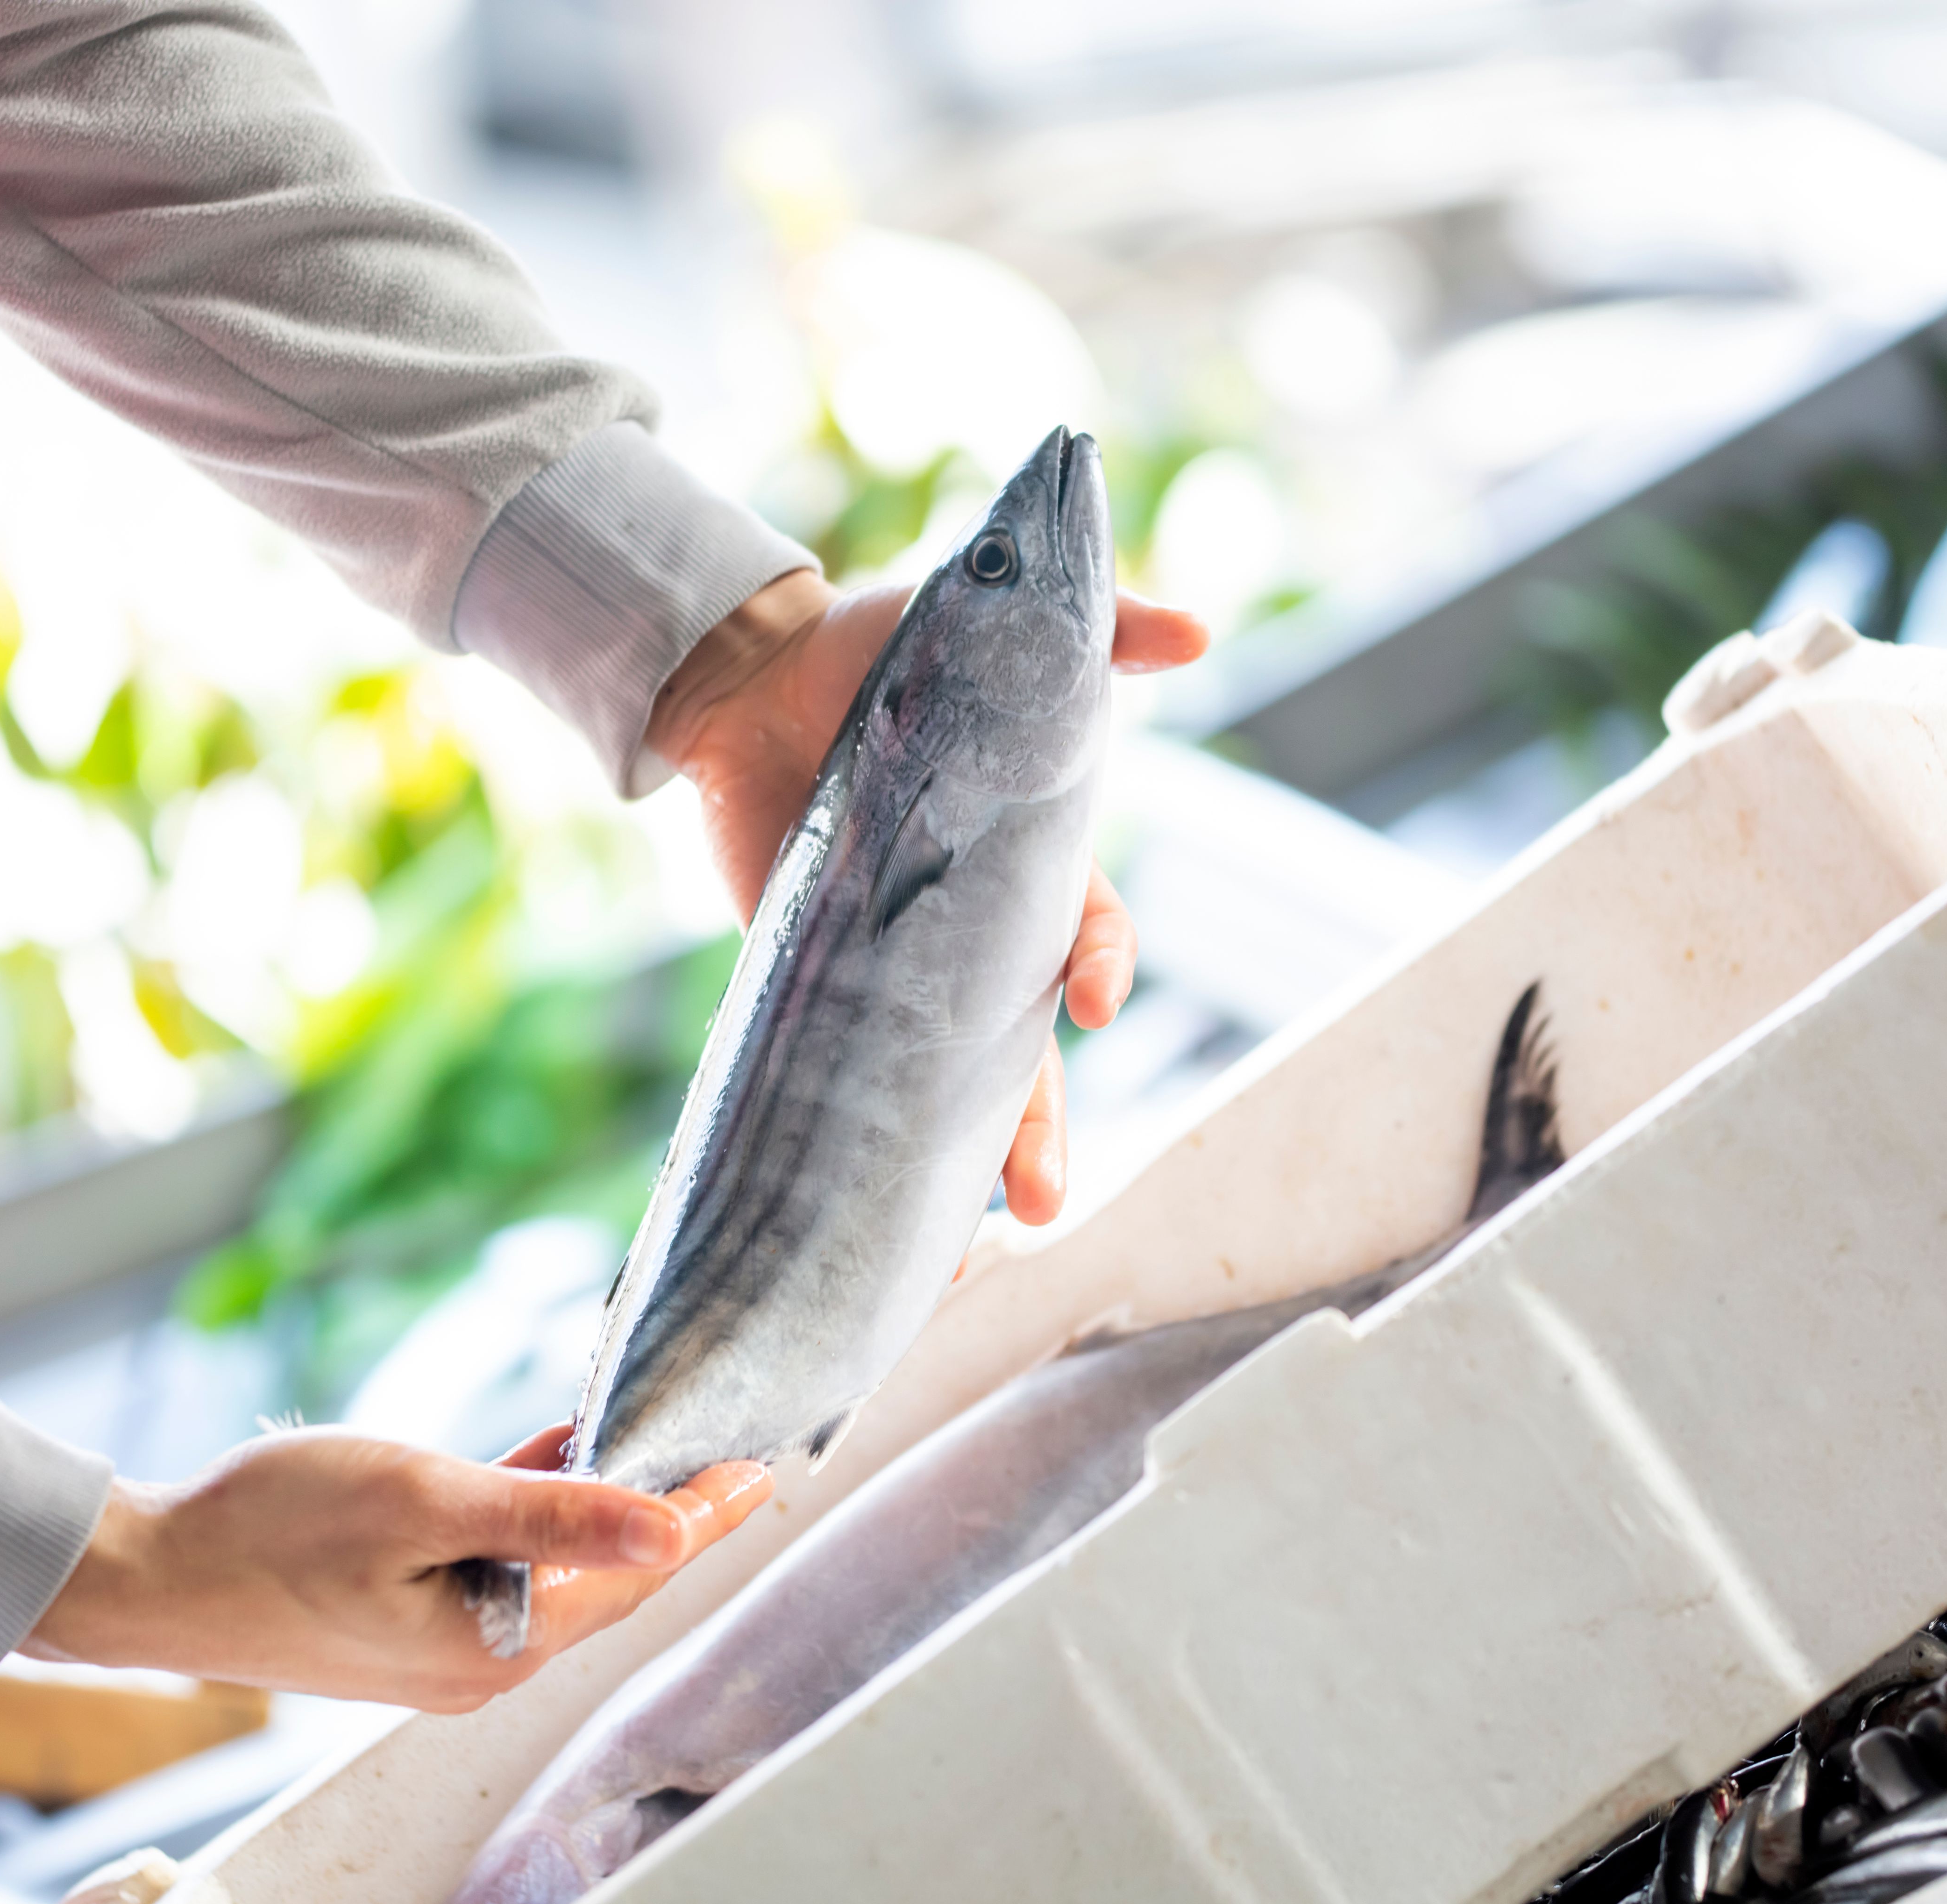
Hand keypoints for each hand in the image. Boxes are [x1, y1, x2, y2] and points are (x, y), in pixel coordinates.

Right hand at [22, 1426, 770, 1712]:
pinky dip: (534, 1503)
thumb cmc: (273, 1531)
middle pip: (605, 1575)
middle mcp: (481, 1658)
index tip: (764, 1466)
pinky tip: (561, 1445)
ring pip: (552, 1563)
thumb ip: (554, 1517)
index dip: (705, 1515)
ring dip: (602, 1503)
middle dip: (670, 1513)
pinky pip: (495, 1557)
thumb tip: (673, 1531)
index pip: (637, 1573)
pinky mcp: (403, 1612)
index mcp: (498, 1643)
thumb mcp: (427, 1501)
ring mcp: (440, 1640)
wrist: (150, 1575)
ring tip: (666, 1438)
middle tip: (734, 1447)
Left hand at [647, 570, 1208, 1223]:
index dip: (1100, 967)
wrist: (750, 670)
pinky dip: (860, 1141)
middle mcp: (975, 929)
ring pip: (953, 1083)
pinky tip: (865, 1206)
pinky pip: (846, 1072)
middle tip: (1046, 1199)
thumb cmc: (887, 647)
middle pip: (1028, 1048)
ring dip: (975, 1160)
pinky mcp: (815, 978)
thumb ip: (1096, 631)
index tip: (1092, 999)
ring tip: (980, 1233)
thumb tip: (1196, 631)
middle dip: (1043, 1127)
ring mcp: (899, 963)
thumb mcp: (994, 626)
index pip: (1084, 934)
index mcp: (1030, 861)